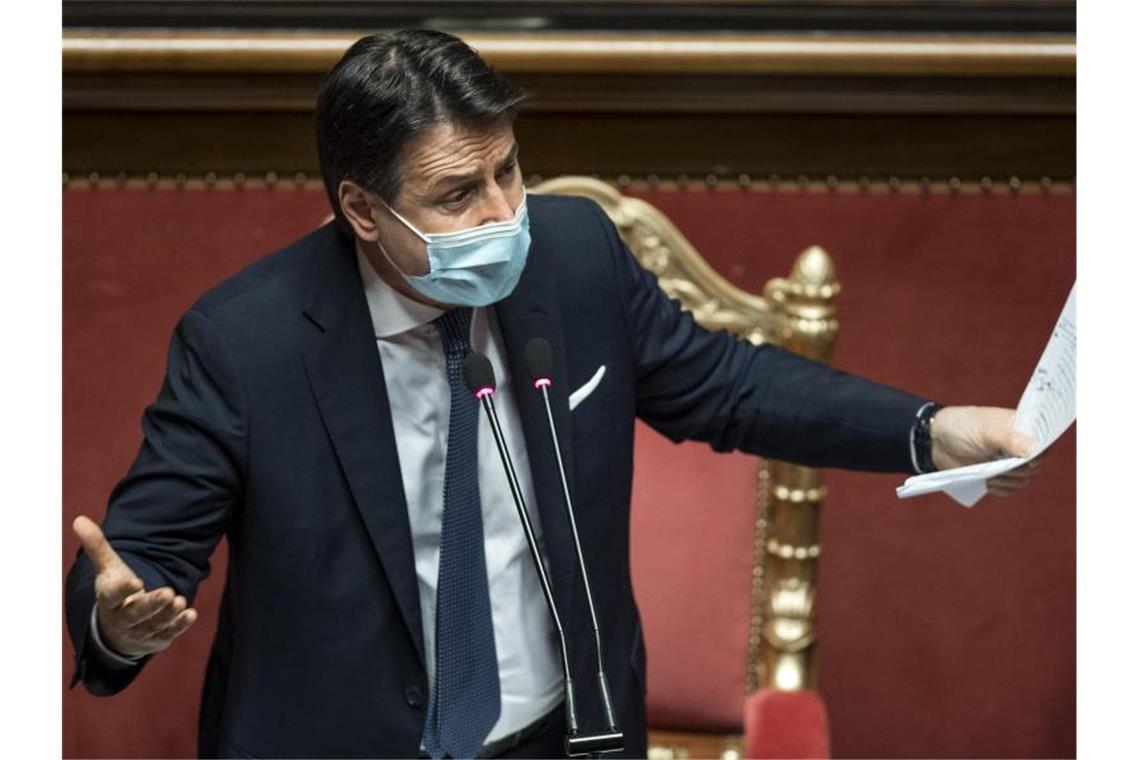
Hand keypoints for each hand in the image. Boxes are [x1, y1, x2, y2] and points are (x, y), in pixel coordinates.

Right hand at [72, 515, 198, 658]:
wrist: (117, 631)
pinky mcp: (156, 639)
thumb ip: (97, 546)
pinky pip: (168, 634)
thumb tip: (79, 519)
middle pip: (136, 614)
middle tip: (167, 593)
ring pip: (155, 624)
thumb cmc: (116, 592)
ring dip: (168, 614)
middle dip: (151, 605)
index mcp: (109, 600)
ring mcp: (140, 632)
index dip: (122, 590)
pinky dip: (179, 626)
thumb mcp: (108, 570)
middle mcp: (123, 619)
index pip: (113, 596)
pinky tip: (190, 614)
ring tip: (179, 599)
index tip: (134, 581)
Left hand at [929, 406, 1047, 496]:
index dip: (1040, 451)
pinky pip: (1011, 488)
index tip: (1028, 459)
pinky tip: (989, 485)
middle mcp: (1019, 444)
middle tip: (1004, 468)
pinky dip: (1004, 489)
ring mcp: (1009, 460)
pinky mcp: (998, 474)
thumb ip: (1010, 438)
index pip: (1045, 439)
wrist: (935, 441)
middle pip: (1035, 464)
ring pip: (1024, 478)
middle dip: (1021, 469)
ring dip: (1010, 481)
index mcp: (1021, 426)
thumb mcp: (985, 430)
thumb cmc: (961, 427)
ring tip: (991, 477)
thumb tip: (1036, 448)